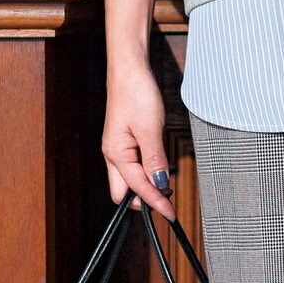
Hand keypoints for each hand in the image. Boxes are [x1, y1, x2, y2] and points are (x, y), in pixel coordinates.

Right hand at [101, 64, 177, 221]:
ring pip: (129, 178)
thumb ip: (154, 159)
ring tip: (166, 183)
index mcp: (116, 154)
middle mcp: (113, 153)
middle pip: (125, 191)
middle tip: (166, 201)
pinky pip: (134, 163)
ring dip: (147, 183)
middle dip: (143, 198)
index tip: (170, 214)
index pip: (136, 188)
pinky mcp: (126, 138)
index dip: (154, 202)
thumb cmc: (136, 92)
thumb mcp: (150, 128)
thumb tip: (160, 184)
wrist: (129, 68)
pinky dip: (147, 169)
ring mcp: (118, 146)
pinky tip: (158, 165)